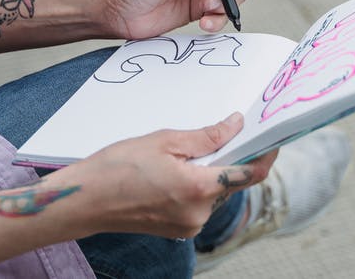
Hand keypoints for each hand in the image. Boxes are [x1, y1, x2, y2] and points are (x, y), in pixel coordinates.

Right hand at [53, 113, 277, 237]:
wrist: (85, 200)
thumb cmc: (117, 167)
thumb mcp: (164, 140)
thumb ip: (206, 136)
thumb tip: (235, 125)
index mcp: (199, 188)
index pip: (250, 173)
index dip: (264, 153)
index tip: (269, 137)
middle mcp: (199, 213)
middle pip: (231, 182)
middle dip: (228, 158)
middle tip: (214, 134)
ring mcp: (189, 225)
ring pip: (215, 192)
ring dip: (209, 172)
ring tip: (179, 154)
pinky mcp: (178, 230)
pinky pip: (199, 203)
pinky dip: (195, 185)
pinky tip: (172, 172)